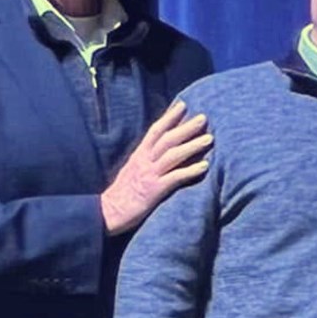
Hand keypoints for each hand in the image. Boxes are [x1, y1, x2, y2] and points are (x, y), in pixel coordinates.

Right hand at [102, 101, 211, 234]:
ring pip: (173, 155)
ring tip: (210, 139)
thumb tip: (162, 148)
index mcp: (139, 155)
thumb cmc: (122, 193)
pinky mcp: (154, 190)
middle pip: (167, 139)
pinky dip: (190, 170)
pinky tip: (205, 166)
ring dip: (192, 146)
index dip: (169, 117)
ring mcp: (149, 175)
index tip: (183, 105)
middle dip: (186, 127)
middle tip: (203, 118)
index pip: (155, 131)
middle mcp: (144, 161)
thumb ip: (146, 158)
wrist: (107, 213)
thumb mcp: (132, 169)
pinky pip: (175, 178)